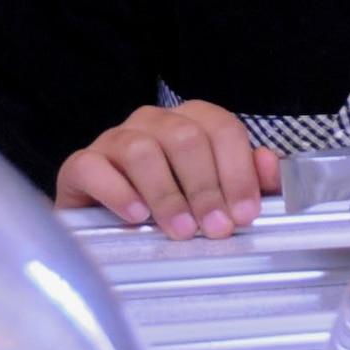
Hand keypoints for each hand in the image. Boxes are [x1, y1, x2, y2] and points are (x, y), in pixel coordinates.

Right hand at [58, 100, 281, 239]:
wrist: (107, 221)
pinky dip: (117, 192)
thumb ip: (251, 180)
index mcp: (193, 120)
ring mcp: (114, 138)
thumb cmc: (173, 203)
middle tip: (216, 228)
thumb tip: (269, 164)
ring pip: (142, 150)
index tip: (244, 213)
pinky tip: (136, 216)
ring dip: (166, 194)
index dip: (238, 172)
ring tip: (180, 229)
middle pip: (185, 138)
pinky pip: (94, 167)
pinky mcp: (80, 163)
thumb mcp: (218, 194)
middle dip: (206, 187)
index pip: (223, 129)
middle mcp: (154, 121)